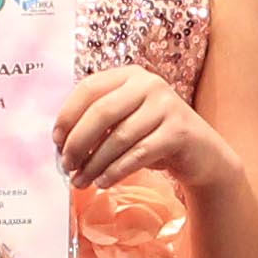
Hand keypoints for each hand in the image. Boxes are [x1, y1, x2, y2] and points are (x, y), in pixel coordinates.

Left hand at [54, 62, 234, 191]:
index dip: (67, 116)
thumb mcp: (125, 121)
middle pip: (101, 112)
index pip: (88, 88)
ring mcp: (166, 106)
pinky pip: (138, 154)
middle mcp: (149, 84)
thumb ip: (97, 123)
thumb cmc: (153, 137)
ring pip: (119, 137)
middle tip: (66, 166)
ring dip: (94, 164)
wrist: (201, 154)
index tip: (56, 141)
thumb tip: (60, 144)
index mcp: (129, 75)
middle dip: (78, 143)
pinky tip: (103, 182)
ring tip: (80, 181)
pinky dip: (116, 171)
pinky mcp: (179, 132)